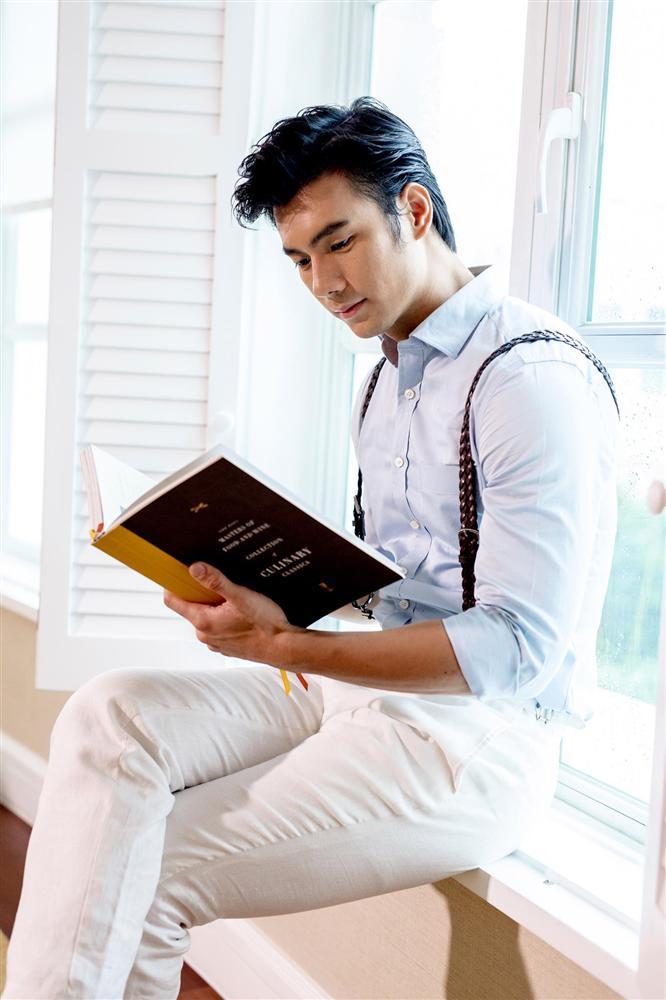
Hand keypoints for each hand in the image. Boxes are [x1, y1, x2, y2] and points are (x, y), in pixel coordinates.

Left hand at [163, 562, 300, 664]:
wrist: (283, 647)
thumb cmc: (264, 625)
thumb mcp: (240, 596)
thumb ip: (215, 581)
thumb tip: (195, 568)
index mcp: (203, 622)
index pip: (172, 600)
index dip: (175, 583)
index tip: (182, 571)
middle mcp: (204, 634)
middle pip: (191, 606)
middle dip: (202, 592)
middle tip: (221, 582)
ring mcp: (215, 642)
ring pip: (206, 616)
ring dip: (215, 604)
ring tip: (236, 598)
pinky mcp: (226, 645)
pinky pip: (218, 625)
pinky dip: (224, 616)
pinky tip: (242, 612)